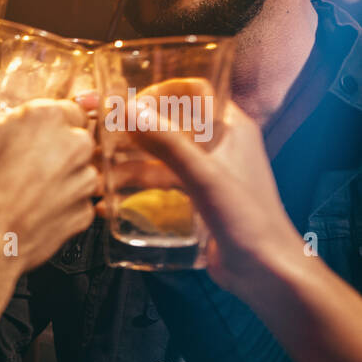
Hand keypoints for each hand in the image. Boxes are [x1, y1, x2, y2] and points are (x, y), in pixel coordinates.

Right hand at [0, 74, 97, 271]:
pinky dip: (59, 205)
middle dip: (53, 148)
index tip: (25, 135)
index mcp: (46, 117)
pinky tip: (30, 209)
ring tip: (23, 188)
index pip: (65, 107)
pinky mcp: (81, 215)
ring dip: (58, 176)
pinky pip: (76, 203)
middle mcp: (73, 147)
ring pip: (78, 170)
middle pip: (75, 137)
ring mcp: (81, 184)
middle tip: (20, 163)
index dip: (43, 123)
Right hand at [106, 85, 303, 300]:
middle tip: (101, 138)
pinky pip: (160, 184)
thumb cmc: (247, 218)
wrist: (264, 270)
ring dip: (129, 162)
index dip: (159, 92)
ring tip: (98, 172)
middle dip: (134, 130)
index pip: (193, 91)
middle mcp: (218, 145)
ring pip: (160, 156)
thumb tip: (128, 110)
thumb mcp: (203, 176)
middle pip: (169, 124)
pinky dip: (136, 188)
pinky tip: (110, 200)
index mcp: (230, 127)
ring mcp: (206, 173)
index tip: (126, 104)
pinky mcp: (195, 199)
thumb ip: (166, 142)